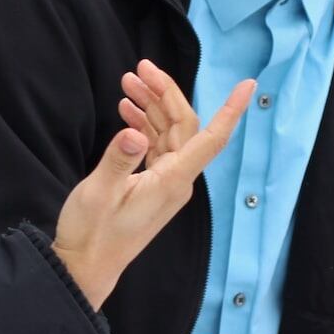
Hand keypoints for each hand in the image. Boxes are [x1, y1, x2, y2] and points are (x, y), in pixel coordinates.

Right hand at [52, 61, 253, 308]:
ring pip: (169, 133)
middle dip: (165, 93)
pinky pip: (157, 146)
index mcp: (172, 181)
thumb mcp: (99, 192)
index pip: (211, 138)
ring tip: (127, 82)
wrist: (85, 266)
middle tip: (139, 67)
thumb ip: (118, 159)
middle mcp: (176, 180)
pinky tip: (126, 110)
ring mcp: (166, 183)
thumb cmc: (92, 233)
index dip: (231, 110)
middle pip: (184, 125)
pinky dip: (144, 124)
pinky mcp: (152, 185)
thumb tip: (135, 130)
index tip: (248, 85)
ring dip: (151, 106)